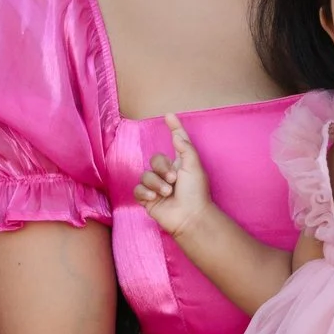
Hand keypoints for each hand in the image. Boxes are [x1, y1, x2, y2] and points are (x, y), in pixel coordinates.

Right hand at [133, 115, 214, 244]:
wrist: (189, 217)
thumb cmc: (196, 193)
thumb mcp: (194, 167)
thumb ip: (185, 148)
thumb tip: (176, 134)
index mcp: (180, 164)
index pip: (176, 142)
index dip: (174, 128)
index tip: (169, 115)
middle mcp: (167, 173)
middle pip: (155, 160)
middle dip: (162, 168)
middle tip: (173, 180)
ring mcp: (156, 186)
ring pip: (145, 175)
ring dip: (156, 183)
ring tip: (167, 193)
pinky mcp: (147, 199)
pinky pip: (138, 189)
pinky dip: (146, 192)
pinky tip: (155, 198)